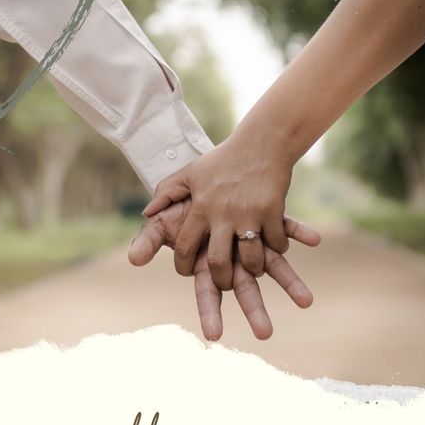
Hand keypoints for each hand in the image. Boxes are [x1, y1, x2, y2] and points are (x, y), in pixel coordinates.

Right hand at [129, 199, 316, 340]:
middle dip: (255, 311)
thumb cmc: (182, 207)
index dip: (209, 313)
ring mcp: (254, 242)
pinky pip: (286, 228)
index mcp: (209, 263)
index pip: (208, 293)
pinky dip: (300, 233)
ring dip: (290, 283)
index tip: (213, 335)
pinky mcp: (269, 222)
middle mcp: (235, 258)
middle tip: (265, 333)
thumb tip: (133, 258)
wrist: (207, 179)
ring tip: (307, 301)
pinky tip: (315, 240)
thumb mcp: (162, 222)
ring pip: (274, 266)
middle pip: (245, 289)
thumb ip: (149, 240)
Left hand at [142, 133, 293, 286]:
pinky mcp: (272, 210)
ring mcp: (249, 213)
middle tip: (225, 283)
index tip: (189, 272)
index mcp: (201, 207)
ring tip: (252, 268)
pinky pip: (275, 243)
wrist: (261, 141)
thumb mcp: (191, 172)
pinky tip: (274, 246)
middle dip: (221, 280)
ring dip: (252, 269)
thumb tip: (147, 213)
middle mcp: (223, 213)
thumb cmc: (223, 160)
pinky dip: (277, 248)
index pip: (184, 247)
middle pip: (218, 263)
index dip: (184, 266)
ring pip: (250, 259)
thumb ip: (166, 192)